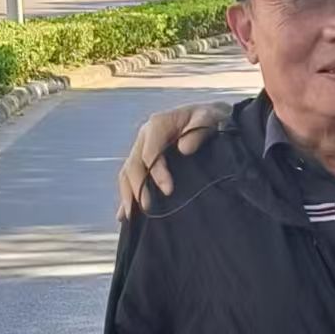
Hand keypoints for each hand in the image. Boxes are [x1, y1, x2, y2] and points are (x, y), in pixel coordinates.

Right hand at [116, 102, 231, 219]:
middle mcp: (145, 137)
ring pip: (127, 172)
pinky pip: (130, 179)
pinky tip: (123, 215)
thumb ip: (199, 130)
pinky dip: (127, 196)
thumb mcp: (209, 118)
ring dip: (127, 194)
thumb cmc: (211, 118)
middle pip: (133, 164)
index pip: (150, 152)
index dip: (156, 172)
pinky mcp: (145, 161)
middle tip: (147, 208)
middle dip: (138, 187)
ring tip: (130, 215)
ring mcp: (143, 149)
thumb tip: (184, 148)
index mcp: (157, 124)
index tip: (168, 190)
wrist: (210, 119)